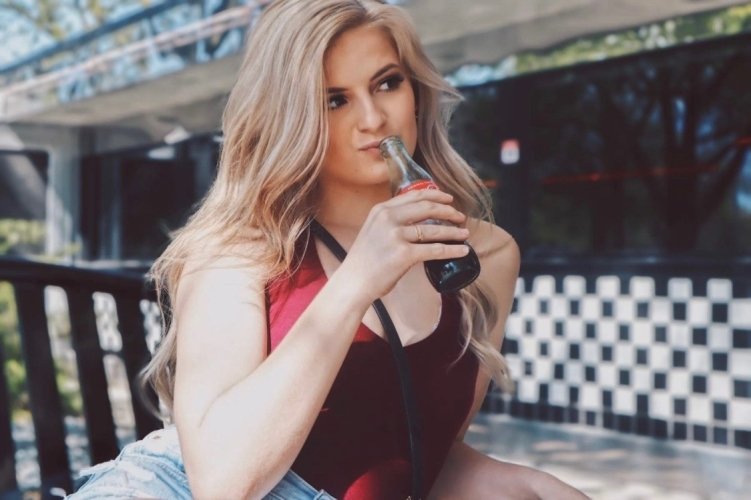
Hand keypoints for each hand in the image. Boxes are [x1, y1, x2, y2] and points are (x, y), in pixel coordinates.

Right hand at [339, 189, 468, 301]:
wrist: (353, 282)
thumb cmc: (364, 260)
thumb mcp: (373, 230)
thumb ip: (391, 221)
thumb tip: (416, 220)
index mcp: (381, 210)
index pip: (414, 195)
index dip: (436, 195)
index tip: (449, 199)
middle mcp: (388, 218)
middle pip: (427, 208)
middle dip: (448, 212)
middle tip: (460, 217)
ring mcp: (396, 236)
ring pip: (434, 230)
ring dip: (453, 232)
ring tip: (464, 233)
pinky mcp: (404, 254)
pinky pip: (435, 250)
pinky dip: (452, 250)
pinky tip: (463, 251)